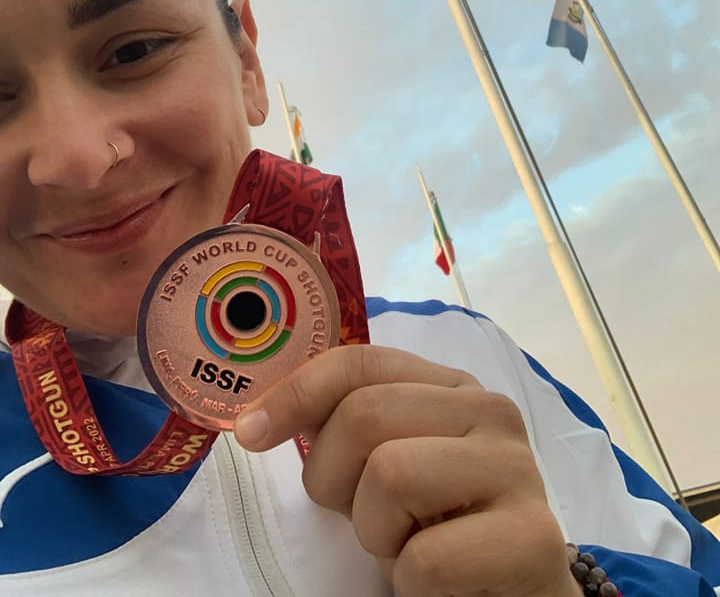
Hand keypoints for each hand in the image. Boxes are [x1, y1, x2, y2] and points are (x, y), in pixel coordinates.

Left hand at [234, 345, 578, 596]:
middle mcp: (490, 412)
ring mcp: (518, 470)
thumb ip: (344, 427)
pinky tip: (436, 582)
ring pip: (391, 475)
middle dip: (335, 479)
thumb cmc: (439, 527)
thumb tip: (257, 416)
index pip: (360, 363)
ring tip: (405, 546)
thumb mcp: (384, 465)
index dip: (296, 393)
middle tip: (360, 517)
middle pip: (365, 416)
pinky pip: (425, 558)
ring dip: (376, 532)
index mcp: (452, 387)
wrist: (514, 595)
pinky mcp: (532, 539)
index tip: (248, 434)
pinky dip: (410, 582)